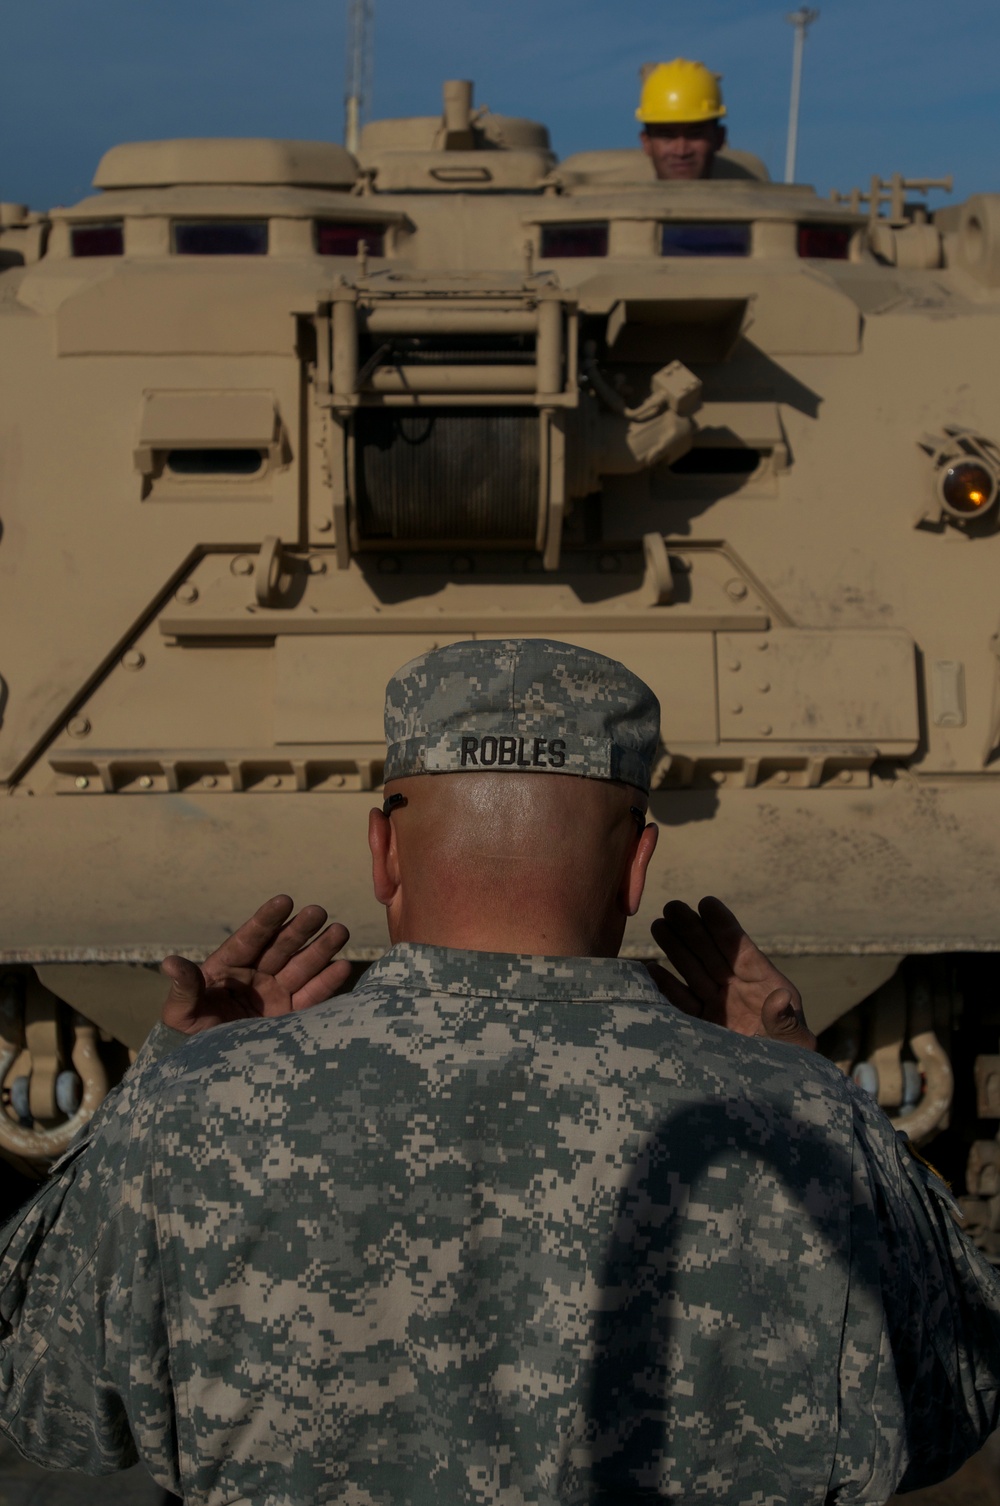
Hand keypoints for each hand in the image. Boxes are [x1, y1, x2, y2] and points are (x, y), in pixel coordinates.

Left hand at [160, 895, 350, 1035]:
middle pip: (281, 947)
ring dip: (321, 948)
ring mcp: (276, 995)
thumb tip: (168, 962)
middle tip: (318, 911)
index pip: (250, 939)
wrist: (209, 1073)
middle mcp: (256, 976)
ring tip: (340, 930)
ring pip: (301, 966)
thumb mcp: (181, 1014)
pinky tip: (342, 966)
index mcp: (228, 968)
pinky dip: (327, 982)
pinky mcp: (291, 1017)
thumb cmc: (189, 1039)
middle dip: (300, 929)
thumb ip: (184, 987)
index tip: (285, 900)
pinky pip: (312, 996)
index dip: (267, 920)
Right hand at [649, 896, 815, 1049]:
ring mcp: (717, 1007)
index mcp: (765, 985)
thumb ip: (785, 1022)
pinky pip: (681, 1002)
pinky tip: (651, 969)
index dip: (724, 927)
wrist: (773, 1093)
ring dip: (676, 948)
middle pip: (711, 954)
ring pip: (693, 971)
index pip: (740, 950)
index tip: (706, 903)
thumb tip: (781, 999)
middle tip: (672, 906)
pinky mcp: (700, 1027)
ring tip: (658, 925)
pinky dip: (666, 986)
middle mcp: (738, 991)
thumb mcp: (795, 1044)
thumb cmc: (793, 1064)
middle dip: (692, 930)